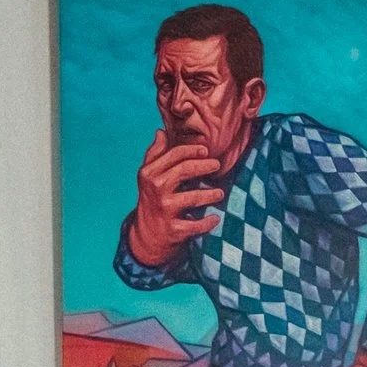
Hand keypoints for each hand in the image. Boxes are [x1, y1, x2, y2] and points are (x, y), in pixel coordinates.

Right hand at [125, 129, 225, 267]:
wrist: (145, 235)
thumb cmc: (152, 199)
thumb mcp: (148, 176)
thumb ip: (155, 154)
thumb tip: (160, 132)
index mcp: (149, 173)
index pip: (174, 155)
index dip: (192, 150)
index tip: (206, 150)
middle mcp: (156, 189)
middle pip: (185, 170)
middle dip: (204, 166)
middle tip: (217, 165)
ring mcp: (165, 209)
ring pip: (193, 197)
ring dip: (210, 195)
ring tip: (220, 193)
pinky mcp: (173, 229)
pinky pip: (195, 225)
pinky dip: (207, 222)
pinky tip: (215, 218)